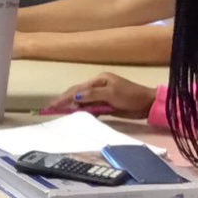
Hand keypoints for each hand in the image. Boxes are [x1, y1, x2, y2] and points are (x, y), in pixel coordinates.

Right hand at [40, 72, 154, 118]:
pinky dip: (84, 112)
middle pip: (77, 94)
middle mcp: (98, 86)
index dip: (64, 97)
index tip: (52, 106)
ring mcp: (101, 96)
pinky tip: (78, 117)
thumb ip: (92, 95)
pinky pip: (90, 108)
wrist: (146, 104)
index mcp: (99, 80)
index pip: (77, 89)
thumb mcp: (111, 94)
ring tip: (63, 115)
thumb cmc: (130, 96)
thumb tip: (75, 97)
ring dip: (74, 108)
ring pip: (83, 102)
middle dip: (65, 102)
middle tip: (52, 111)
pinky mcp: (105, 105)